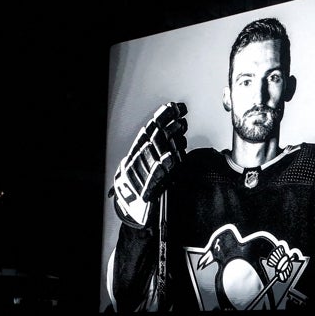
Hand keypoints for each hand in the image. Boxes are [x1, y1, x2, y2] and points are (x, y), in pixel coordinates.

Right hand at [109, 101, 188, 226]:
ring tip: (180, 130)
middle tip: (183, 118)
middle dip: (168, 125)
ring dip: (168, 140)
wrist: (131, 208)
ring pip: (154, 153)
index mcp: (139, 149)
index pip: (152, 128)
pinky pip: (153, 177)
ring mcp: (140, 173)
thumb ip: (166, 144)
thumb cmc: (146, 182)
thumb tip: (181, 125)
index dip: (164, 116)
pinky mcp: (145, 190)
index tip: (178, 107)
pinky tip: (170, 158)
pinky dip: (161, 167)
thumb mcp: (155, 160)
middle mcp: (138, 158)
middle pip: (154, 137)